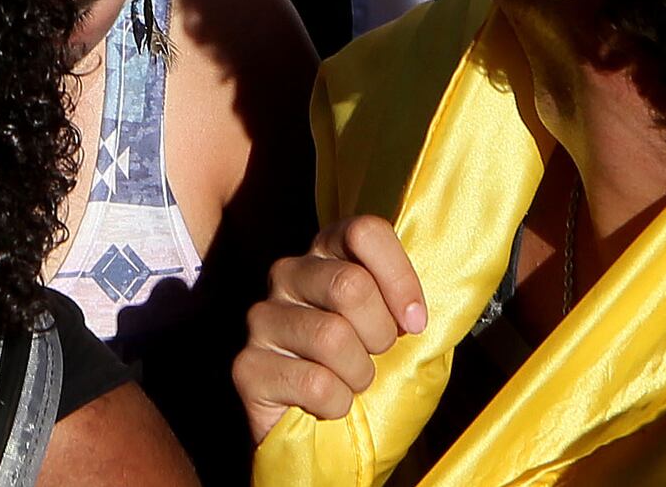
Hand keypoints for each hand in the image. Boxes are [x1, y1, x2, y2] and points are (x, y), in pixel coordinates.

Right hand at [233, 216, 430, 429]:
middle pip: (349, 285)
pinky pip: (314, 382)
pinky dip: (338, 403)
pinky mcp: (248, 366)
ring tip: (351, 382)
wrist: (320, 432)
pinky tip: (329, 403)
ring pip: (332, 336)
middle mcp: (287, 275)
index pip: (363, 232)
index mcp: (324, 253)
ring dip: (359, 374)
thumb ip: (402, 303)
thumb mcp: (391, 328)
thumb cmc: (362, 369)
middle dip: (380, 333)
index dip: (399, 277)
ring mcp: (262, 319)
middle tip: (377, 355)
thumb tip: (417, 312)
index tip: (414, 322)